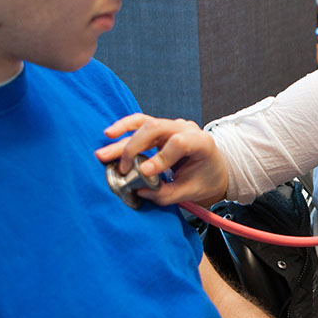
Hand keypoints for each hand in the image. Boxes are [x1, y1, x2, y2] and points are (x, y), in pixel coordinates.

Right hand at [94, 114, 228, 206]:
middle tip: (122, 169)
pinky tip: (110, 134)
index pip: (178, 142)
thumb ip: (167, 194)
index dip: (160, 157)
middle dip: (134, 148)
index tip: (145, 173)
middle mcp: (186, 128)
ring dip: (122, 139)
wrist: (213, 168)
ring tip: (103, 153)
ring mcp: (172, 125)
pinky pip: (141, 122)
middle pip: (156, 128)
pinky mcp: (160, 128)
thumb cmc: (205, 179)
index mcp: (201, 142)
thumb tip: (140, 190)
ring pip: (144, 124)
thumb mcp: (191, 192)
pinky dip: (125, 128)